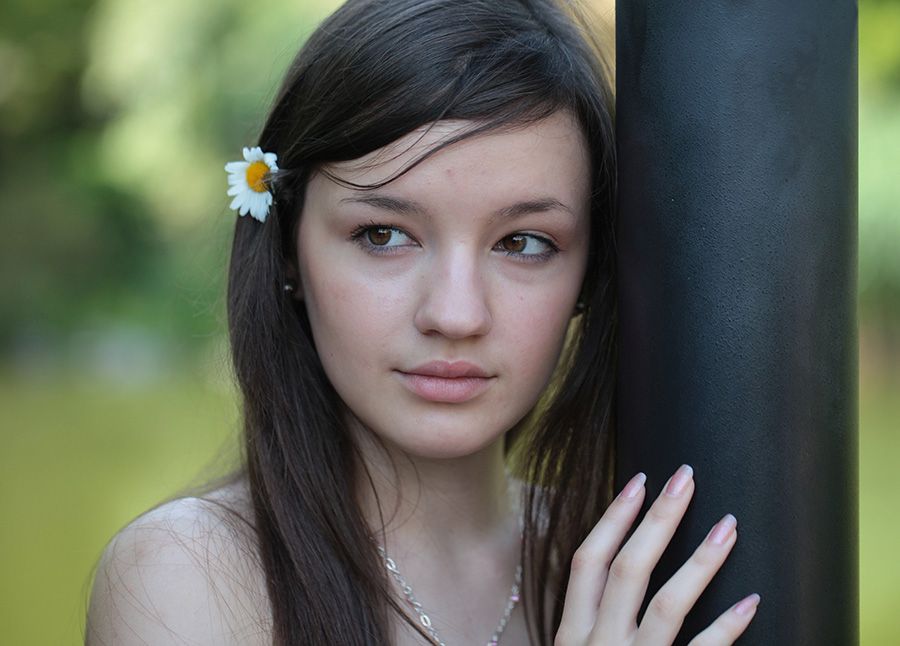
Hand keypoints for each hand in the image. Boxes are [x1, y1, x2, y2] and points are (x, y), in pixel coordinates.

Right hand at [554, 465, 759, 645]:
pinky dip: (727, 626)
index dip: (613, 519)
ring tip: (728, 526)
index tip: (639, 482)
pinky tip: (750, 600)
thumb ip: (591, 620)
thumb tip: (618, 566)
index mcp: (572, 632)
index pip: (588, 562)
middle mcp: (599, 643)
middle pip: (628, 570)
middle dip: (658, 519)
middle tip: (685, 479)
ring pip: (667, 605)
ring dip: (701, 561)